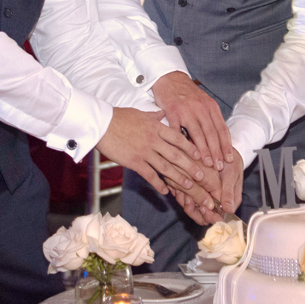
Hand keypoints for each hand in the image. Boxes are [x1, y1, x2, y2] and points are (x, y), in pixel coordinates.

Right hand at [96, 107, 216, 210]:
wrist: (102, 124)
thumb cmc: (119, 117)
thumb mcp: (140, 113)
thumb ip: (154, 116)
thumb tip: (163, 112)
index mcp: (156, 127)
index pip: (179, 139)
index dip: (191, 148)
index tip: (201, 156)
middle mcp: (154, 140)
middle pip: (177, 155)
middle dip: (191, 167)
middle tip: (202, 177)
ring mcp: (145, 151)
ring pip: (167, 167)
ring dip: (179, 178)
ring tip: (189, 187)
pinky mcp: (134, 161)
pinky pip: (150, 175)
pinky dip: (159, 184)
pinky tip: (165, 191)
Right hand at [150, 72, 232, 169]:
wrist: (169, 77)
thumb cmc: (186, 92)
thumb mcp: (203, 101)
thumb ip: (210, 117)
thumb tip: (220, 138)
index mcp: (211, 106)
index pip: (222, 129)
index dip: (226, 145)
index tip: (229, 159)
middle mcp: (201, 108)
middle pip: (212, 133)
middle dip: (216, 151)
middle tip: (219, 166)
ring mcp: (186, 110)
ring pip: (197, 134)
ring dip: (203, 151)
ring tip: (207, 163)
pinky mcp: (172, 112)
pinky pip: (177, 130)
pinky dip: (181, 143)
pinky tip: (183, 154)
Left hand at [171, 149, 243, 223]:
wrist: (222, 149)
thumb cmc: (231, 162)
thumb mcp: (231, 175)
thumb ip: (229, 192)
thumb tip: (229, 210)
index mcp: (228, 202)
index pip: (218, 218)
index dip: (210, 217)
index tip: (203, 209)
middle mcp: (216, 203)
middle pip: (203, 217)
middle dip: (194, 211)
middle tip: (188, 200)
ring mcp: (206, 198)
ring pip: (194, 210)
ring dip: (187, 203)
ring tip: (181, 193)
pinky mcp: (197, 192)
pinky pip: (188, 200)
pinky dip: (182, 196)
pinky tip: (178, 189)